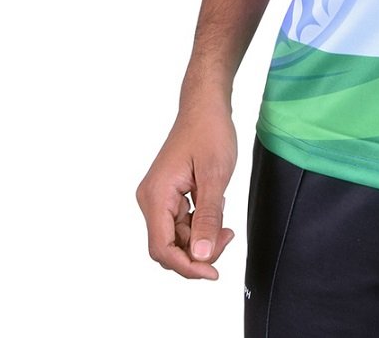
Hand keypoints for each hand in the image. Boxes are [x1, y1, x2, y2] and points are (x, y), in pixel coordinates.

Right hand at [136, 102, 238, 279]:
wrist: (206, 105)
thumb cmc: (210, 132)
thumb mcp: (215, 175)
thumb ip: (207, 217)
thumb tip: (200, 256)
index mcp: (156, 196)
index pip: (162, 248)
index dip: (187, 267)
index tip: (213, 273)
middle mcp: (151, 199)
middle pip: (169, 246)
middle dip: (197, 251)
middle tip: (227, 237)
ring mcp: (159, 197)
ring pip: (177, 236)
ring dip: (201, 239)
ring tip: (226, 225)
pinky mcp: (168, 194)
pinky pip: (181, 222)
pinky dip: (200, 225)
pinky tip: (217, 211)